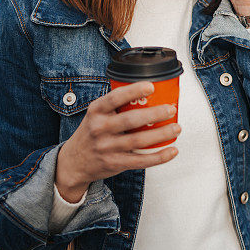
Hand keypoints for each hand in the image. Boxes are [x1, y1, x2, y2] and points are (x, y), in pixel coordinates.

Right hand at [55, 82, 179, 201]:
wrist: (74, 162)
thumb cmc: (91, 133)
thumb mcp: (95, 115)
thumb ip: (115, 105)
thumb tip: (148, 93)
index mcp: (96, 112)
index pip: (114, 98)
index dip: (133, 91)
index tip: (151, 86)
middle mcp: (100, 129)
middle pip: (130, 120)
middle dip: (154, 114)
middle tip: (170, 109)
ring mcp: (107, 147)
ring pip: (138, 140)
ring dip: (161, 134)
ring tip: (176, 128)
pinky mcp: (115, 163)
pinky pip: (141, 160)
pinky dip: (159, 156)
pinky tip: (172, 150)